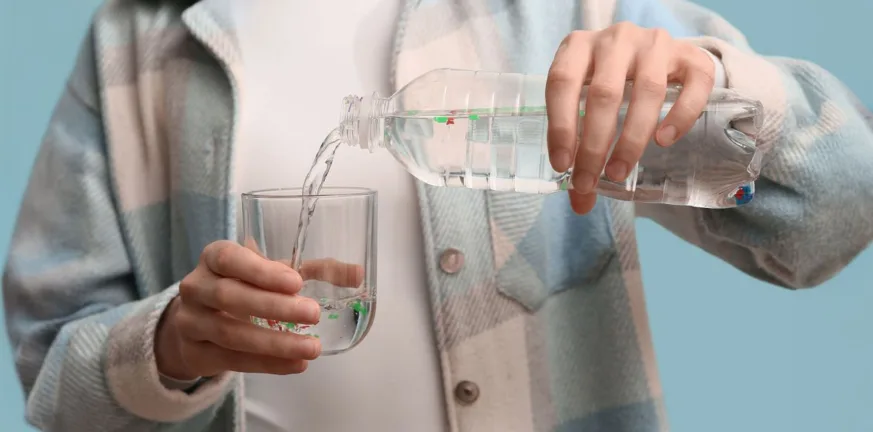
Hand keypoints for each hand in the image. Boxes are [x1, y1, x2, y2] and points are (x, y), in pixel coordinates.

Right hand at [155, 240, 362, 379]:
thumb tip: (357, 273)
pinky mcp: (195, 352)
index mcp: (215, 257)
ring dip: (275, 343)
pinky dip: (267, 364)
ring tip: (311, 348)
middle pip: (231, 297)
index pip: (231, 259)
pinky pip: (232, 360)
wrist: (198, 320)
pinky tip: (294, 364)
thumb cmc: (243, 286)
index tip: (296, 283)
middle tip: (313, 313)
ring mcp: (191, 321)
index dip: (262, 272)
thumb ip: (315, 270)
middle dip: (274, 307)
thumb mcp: (272, 273)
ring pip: (231, 334)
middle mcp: (197, 286)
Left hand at [546, 22, 715, 213]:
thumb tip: (580, 202)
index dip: (559, 126)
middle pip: (604, 93)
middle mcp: (616, 38)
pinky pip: (693, 84)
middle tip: (590, 181)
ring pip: (647, 90)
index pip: (562, 83)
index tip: (562, 166)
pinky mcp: (692, 54)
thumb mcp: (584, 106)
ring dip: (632, 138)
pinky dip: (680, 115)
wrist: (655, 55)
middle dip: (595, 144)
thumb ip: (578, 148)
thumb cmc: (609, 84)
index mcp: (578, 46)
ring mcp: (655, 43)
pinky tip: (664, 141)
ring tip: (619, 171)